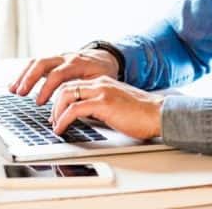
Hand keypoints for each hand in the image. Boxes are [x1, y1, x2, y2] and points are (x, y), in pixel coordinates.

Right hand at [9, 50, 119, 104]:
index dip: (47, 88)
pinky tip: (15, 84)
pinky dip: (24, 73)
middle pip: (43, 63)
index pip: (58, 74)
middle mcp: (65, 57)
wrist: (105, 57)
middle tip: (20, 93)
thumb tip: (70, 111)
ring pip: (36, 62)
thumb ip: (85, 93)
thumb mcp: (100, 82)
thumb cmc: (103, 72)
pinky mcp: (52, 60)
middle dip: (30, 78)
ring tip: (13, 89)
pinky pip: (35, 64)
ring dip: (23, 75)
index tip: (39, 102)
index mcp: (78, 63)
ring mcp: (57, 57)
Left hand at [49, 76, 163, 139]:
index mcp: (103, 82)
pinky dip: (63, 120)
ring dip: (56, 112)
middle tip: (52, 119)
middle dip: (54, 104)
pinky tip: (61, 129)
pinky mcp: (103, 103)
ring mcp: (101, 92)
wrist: (158, 114)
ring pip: (66, 95)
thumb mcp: (116, 105)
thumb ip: (101, 105)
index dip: (61, 99)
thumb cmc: (142, 114)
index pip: (74, 84)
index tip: (57, 113)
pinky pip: (74, 110)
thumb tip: (85, 116)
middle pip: (65, 87)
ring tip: (55, 125)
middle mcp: (100, 83)